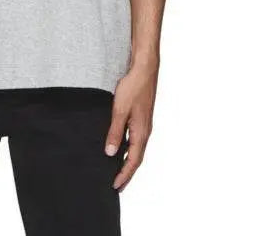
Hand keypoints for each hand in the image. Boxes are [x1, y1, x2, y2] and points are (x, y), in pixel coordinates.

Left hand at [104, 58, 158, 190]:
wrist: (144, 68)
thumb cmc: (133, 87)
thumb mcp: (119, 110)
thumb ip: (115, 132)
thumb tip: (111, 153)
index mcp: (141, 132)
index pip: (133, 161)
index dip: (124, 175)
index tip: (115, 187)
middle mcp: (145, 131)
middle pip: (136, 158)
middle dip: (127, 172)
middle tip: (117, 185)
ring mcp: (144, 124)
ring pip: (136, 148)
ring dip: (128, 160)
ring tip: (117, 169)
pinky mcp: (141, 116)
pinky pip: (135, 138)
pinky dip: (128, 147)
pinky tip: (120, 145)